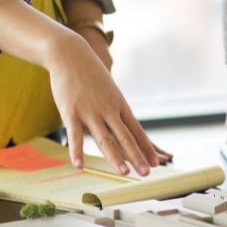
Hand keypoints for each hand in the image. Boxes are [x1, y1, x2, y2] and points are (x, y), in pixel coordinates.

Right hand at [45, 34, 159, 174]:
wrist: (70, 53)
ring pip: (105, 138)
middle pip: (125, 138)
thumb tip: (118, 122)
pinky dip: (77, 151)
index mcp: (119, 105)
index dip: (146, 148)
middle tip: (147, 174)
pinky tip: (80, 165)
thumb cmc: (89, 72)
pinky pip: (75, 135)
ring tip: (124, 173)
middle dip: (137, 157)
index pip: (136, 131)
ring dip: (115, 157)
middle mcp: (108, 110)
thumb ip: (112, 107)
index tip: (156, 163)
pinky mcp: (71, 111)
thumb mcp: (108, 89)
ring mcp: (90, 111)